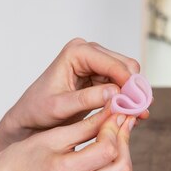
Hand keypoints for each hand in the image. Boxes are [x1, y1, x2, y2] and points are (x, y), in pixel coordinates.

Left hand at [0, 38, 148, 152]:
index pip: (113, 64)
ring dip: (134, 95)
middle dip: (134, 89)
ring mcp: (96, 64)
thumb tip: (116, 93)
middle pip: (126, 66)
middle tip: (139, 113)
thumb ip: (87, 99)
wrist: (30, 118)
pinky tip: (133, 114)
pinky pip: (123, 86)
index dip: (128, 84)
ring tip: (138, 116)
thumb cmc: (38, 110)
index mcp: (76, 52)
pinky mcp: (100, 77)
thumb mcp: (60, 107)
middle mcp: (89, 52)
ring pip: (128, 76)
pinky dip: (128, 99)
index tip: (137, 105)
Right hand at [0, 106, 135, 170]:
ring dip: (125, 155)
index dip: (115, 128)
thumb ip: (86, 126)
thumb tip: (113, 112)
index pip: (106, 151)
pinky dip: (117, 166)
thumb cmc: (24, 157)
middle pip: (122, 169)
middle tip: (121, 121)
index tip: (115, 111)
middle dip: (125, 142)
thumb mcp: (53, 135)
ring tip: (117, 134)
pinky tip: (110, 148)